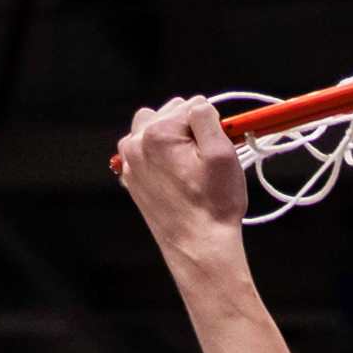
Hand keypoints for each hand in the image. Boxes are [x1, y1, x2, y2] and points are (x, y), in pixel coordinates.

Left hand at [115, 97, 248, 258]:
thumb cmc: (214, 204)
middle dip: (189, 129)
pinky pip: (145, 151)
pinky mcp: (131, 178)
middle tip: (204, 160)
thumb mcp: (222, 152)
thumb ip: (206, 116)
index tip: (217, 150)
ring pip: (153, 128)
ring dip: (171, 138)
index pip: (193, 106)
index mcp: (157, 133)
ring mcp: (130, 163)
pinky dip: (160, 156)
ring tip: (189, 165)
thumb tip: (197, 106)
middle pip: (170, 113)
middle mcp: (136, 144)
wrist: (198, 247)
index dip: (211, 126)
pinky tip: (175, 176)